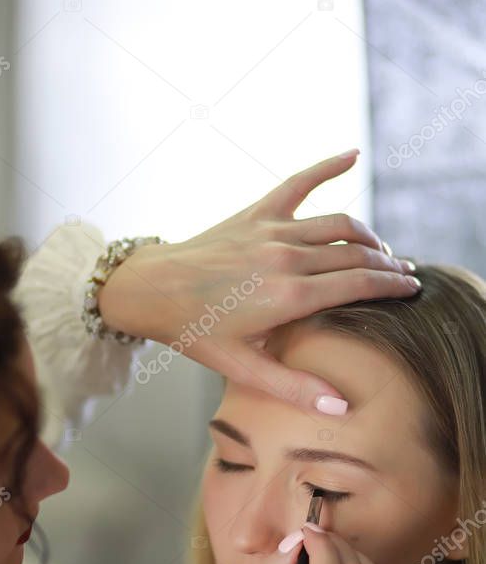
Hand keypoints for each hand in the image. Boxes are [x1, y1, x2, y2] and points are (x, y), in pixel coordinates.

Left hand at [99, 150, 419, 414]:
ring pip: (339, 224)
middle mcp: (287, 257)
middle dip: (387, 265)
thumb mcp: (242, 367)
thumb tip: (340, 408)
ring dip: (367, 235)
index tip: (412, 290)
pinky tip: (353, 154)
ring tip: (381, 250)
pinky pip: (299, 182)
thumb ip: (293, 387)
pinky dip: (328, 166)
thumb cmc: (195, 331)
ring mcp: (272, 230)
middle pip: (356, 256)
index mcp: (290, 296)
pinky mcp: (256, 212)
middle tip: (404, 274)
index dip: (392, 287)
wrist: (151, 289)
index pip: (360, 286)